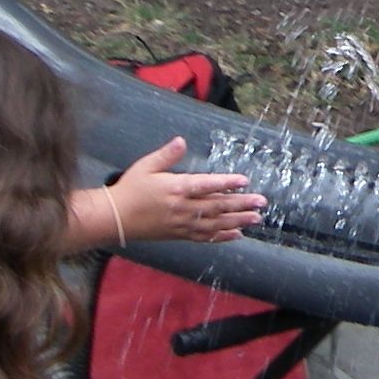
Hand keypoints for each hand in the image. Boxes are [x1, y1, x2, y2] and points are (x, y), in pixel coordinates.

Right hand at [110, 137, 266, 243]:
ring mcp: (182, 223)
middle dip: (241, 204)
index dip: (226, 183)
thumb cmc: (130, 189)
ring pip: (216, 224)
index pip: (207, 185)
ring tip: (256, 219)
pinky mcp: (180, 235)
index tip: (244, 181)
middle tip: (262, 202)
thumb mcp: (146, 166)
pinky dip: (222, 236)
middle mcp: (183, 208)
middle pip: (217, 206)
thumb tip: (181, 140)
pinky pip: (205, 237)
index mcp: (176, 188)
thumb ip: (166, 155)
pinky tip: (236, 234)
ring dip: (238, 221)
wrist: (116, 218)